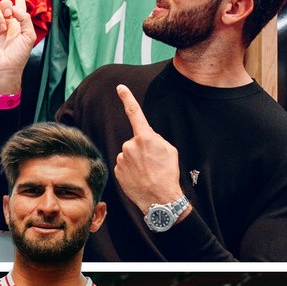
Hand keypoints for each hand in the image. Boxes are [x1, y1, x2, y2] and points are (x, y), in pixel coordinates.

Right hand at [0, 0, 35, 93]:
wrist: (5, 68)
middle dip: (7, 6)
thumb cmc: (18, 56)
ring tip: (2, 29)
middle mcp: (6, 24)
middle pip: (4, 4)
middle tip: (10, 15)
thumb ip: (26, 19)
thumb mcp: (29, 36)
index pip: (18, 7)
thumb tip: (16, 9)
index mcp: (17, 24)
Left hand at [113, 84, 188, 215]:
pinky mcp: (117, 170)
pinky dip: (130, 170)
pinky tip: (139, 178)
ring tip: (147, 172)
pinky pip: (123, 165)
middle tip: (153, 163)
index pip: (134, 113)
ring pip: (128, 154)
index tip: (119, 87)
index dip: (127, 98)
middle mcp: (130, 145)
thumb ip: (155, 139)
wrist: (159, 198)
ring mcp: (121, 158)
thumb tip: (146, 139)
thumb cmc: (168, 174)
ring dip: (135, 161)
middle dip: (142, 149)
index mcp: (145, 137)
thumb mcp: (170, 150)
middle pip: (135, 141)